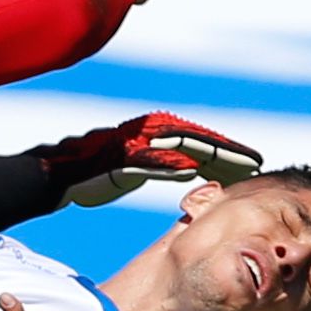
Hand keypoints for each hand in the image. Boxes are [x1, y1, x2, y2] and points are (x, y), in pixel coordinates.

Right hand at [39, 113, 263, 210]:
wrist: (53, 174)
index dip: (225, 153)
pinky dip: (172, 166)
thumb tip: (192, 171)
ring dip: (210, 155)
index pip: (196, 143)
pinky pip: (150, 161)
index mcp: (152, 138)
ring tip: (237, 166)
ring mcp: (133, 143)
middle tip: (257, 163)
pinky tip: (195, 173)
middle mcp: (147, 134)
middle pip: (196, 141)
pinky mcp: (118, 156)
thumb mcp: (132, 171)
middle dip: (227, 152)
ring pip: (180, 146)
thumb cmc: (89, 176)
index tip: (251, 165)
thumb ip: (162, 168)